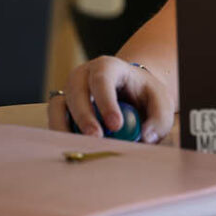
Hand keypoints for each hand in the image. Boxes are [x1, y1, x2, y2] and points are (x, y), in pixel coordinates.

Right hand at [47, 56, 174, 143]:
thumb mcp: (160, 101)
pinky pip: (54, 120)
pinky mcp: (61, 108)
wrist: (130, 94)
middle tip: (96, 138)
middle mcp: (84, 75)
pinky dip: (59, 135)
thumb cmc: (144, 96)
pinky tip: (72, 148)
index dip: (106, 102)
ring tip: (80, 147)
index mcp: (108, 66)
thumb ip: (159, 119)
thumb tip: (145, 137)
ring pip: (58, 106)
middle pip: (76, 92)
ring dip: (65, 128)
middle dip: (85, 117)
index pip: (103, 79)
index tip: (116, 125)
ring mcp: (69, 91)